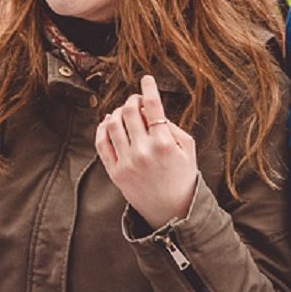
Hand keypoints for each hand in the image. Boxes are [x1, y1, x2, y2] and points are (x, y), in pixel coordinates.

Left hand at [94, 75, 198, 227]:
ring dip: (117, 111)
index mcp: (164, 143)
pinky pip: (101, 143)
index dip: (148, 88)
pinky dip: (103, 128)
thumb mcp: (188, 149)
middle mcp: (143, 151)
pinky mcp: (114, 172)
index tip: (146, 79)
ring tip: (124, 111)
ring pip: (113, 124)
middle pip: (129, 111)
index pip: (153, 106)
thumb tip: (152, 110)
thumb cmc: (183, 178)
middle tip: (136, 99)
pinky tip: (109, 123)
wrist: (172, 212)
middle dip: (132, 100)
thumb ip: (172, 126)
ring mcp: (126, 162)